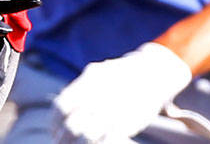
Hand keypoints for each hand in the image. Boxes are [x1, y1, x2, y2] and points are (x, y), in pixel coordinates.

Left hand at [52, 42, 192, 143]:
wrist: (155, 72)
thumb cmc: (121, 75)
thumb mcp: (99, 73)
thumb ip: (80, 88)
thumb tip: (59, 112)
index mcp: (89, 82)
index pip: (61, 108)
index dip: (54, 123)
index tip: (55, 131)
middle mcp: (99, 96)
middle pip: (71, 127)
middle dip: (63, 139)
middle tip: (62, 142)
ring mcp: (113, 110)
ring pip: (86, 137)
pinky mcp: (127, 123)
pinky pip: (105, 141)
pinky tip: (94, 143)